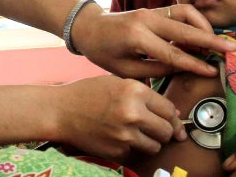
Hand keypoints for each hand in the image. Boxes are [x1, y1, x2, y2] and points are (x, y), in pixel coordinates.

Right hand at [52, 75, 187, 160]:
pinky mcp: (117, 150)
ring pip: (155, 146)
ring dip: (150, 142)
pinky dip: (132, 148)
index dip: (174, 117)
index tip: (175, 123)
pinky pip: (136, 153)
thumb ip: (145, 95)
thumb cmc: (87, 93)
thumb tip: (172, 113)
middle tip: (156, 130)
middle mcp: (133, 113)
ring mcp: (125, 134)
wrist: (60, 111)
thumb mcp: (117, 83)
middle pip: (166, 130)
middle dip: (165, 132)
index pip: (169, 110)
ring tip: (137, 134)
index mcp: (135, 91)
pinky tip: (119, 138)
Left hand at [73, 3, 235, 78]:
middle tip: (232, 50)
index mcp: (136, 38)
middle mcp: (146, 20)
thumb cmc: (104, 52)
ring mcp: (151, 11)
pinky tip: (202, 34)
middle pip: (185, 29)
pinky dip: (196, 20)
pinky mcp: (155, 8)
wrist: (89, 27)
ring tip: (216, 43)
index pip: (172, 53)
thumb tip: (184, 70)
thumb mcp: (126, 70)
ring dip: (205, 27)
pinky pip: (180, 11)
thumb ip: (156, 70)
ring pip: (187, 13)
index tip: (213, 70)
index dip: (194, 63)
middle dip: (211, 40)